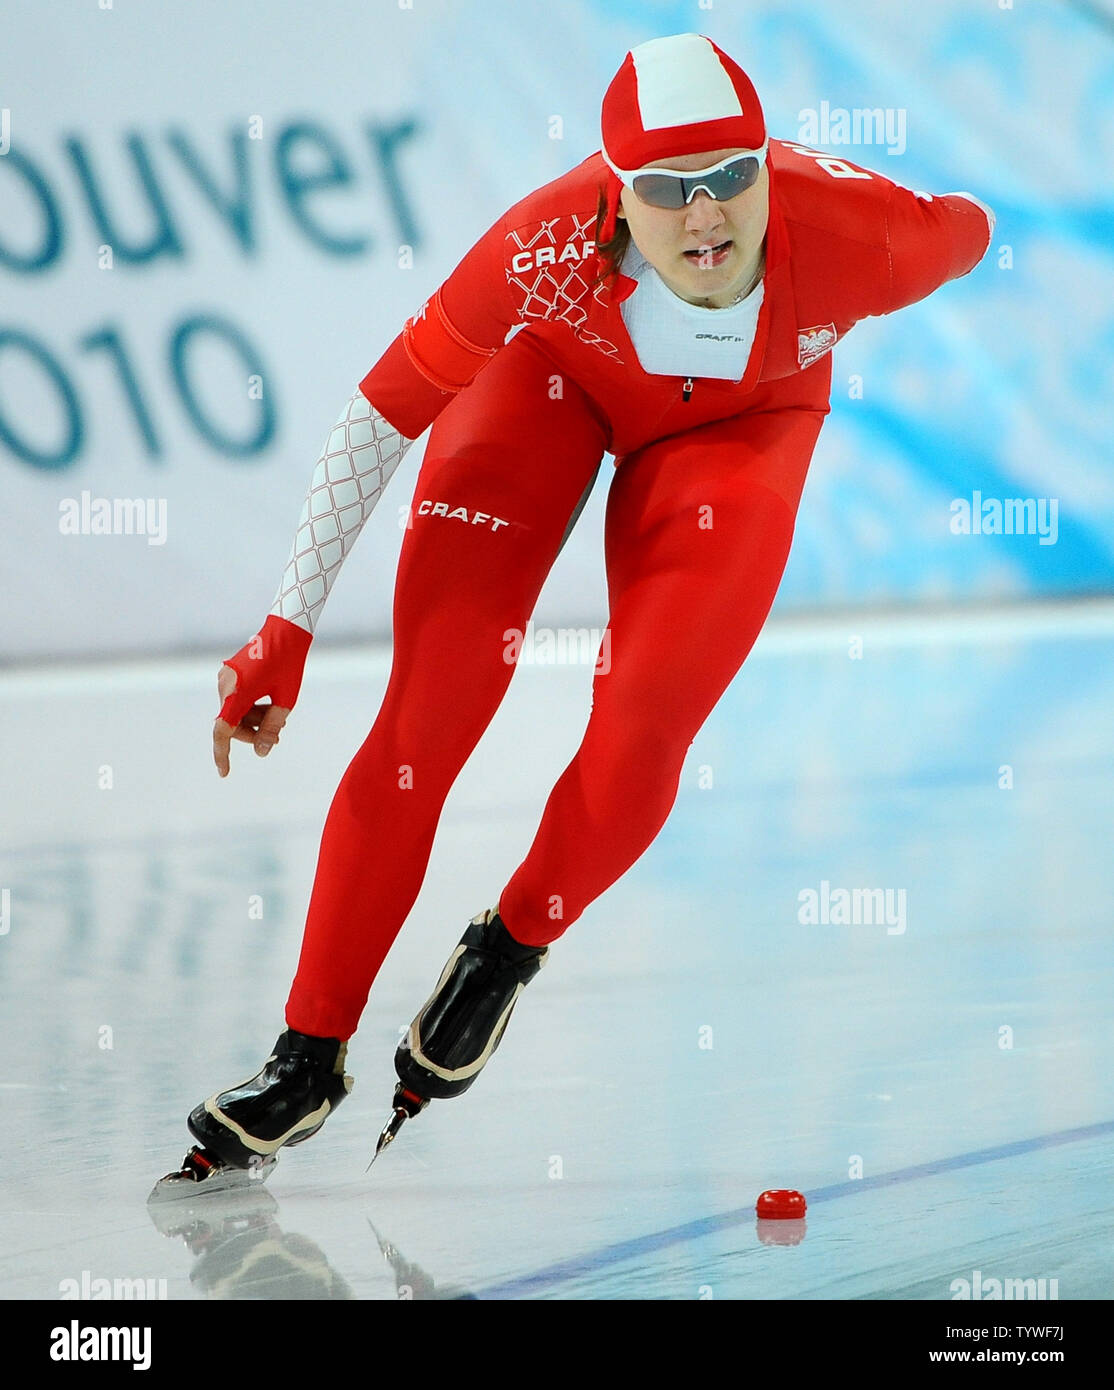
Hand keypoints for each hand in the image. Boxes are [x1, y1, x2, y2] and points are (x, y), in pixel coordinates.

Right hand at [211, 615, 311, 777]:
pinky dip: (250, 708)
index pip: (223, 730)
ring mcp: (225, 679)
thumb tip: (262, 751)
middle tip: (275, 736)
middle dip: (252, 733)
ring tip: (277, 720)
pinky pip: (235, 700)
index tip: (225, 772)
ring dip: (253, 720)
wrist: (285, 632)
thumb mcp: (286, 700)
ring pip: (234, 712)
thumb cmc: (288, 665)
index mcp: (237, 692)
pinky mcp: (229, 674)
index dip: (222, 753)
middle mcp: (225, 685)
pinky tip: (268, 705)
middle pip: (232, 722)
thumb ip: (272, 727)